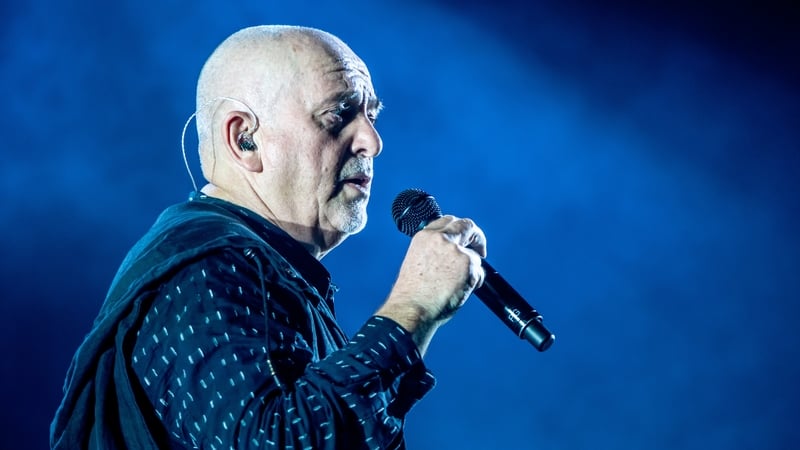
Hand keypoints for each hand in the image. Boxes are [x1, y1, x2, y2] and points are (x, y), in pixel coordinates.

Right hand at [377, 215, 486, 353]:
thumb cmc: (412, 294)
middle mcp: (440, 238)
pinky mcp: (468, 264)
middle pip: (466, 225)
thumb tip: (453, 255)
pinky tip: (461, 291)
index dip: (459, 228)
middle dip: (476, 235)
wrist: (413, 309)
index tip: (464, 238)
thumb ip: (434, 252)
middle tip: (480, 249)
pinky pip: (479, 272)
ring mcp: (455, 250)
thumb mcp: (417, 262)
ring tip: (460, 285)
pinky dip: (475, 282)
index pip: (447, 221)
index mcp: (424, 237)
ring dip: (472, 268)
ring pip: (474, 254)